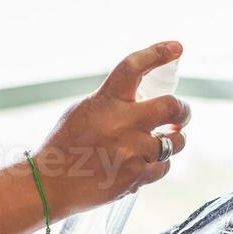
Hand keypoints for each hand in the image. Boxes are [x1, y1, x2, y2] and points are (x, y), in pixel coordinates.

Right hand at [32, 41, 189, 219]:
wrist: (50, 186)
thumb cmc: (65, 145)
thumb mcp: (83, 111)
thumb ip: (113, 101)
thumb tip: (145, 97)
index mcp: (105, 102)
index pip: (134, 67)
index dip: (158, 53)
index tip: (176, 48)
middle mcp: (122, 124)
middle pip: (172, 107)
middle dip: (182, 110)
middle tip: (180, 114)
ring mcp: (132, 151)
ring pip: (176, 141)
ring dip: (173, 140)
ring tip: (161, 141)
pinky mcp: (137, 176)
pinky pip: (164, 166)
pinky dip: (158, 164)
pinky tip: (143, 163)